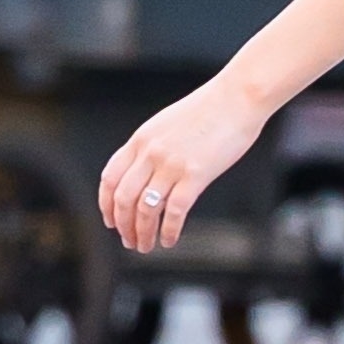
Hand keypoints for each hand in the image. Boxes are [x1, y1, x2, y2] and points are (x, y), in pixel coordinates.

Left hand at [99, 75, 266, 252]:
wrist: (237, 97)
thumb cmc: (209, 110)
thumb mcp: (168, 124)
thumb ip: (152, 147)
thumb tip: (146, 173)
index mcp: (141, 139)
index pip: (110, 178)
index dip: (106, 204)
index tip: (111, 221)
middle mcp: (151, 153)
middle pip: (124, 198)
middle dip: (123, 225)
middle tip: (130, 240)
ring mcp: (172, 164)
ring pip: (146, 209)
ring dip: (143, 233)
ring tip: (146, 246)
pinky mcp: (196, 174)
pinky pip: (175, 212)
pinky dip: (169, 231)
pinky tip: (170, 240)